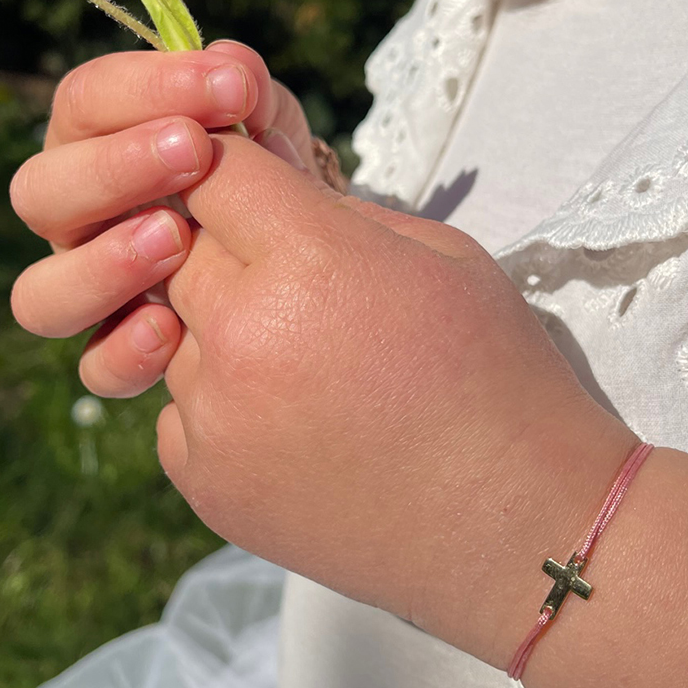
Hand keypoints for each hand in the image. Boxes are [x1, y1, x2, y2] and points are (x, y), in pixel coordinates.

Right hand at [9, 40, 315, 396]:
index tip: (229, 86)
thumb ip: (249, 95)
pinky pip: (96, 367)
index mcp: (101, 147)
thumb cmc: (270, 174)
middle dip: (114, 167)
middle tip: (193, 152)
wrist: (308, 261)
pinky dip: (125, 351)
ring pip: (39, 295)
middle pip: (38, 193)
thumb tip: (233, 61)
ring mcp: (93, 293)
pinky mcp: (122, 355)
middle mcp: (80, 221)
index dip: (146, 87)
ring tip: (174, 239)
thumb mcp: (269, 127)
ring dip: (102, 264)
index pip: (84, 104)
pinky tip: (173, 329)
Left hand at [154, 135, 636, 665]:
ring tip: (298, 355)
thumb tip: (273, 192)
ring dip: (216, 325)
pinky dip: (216, 399)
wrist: (516, 525)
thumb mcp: (438, 254)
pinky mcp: (204, 482)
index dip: (228, 162)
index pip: (213, 169)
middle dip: (218, 241)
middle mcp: (240, 336)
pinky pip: (177, 406)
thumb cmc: (496, 376)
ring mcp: (214, 417)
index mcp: (307, 261)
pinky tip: (287, 416)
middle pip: (175, 245)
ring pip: (171, 327)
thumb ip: (336, 212)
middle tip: (278, 266)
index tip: (245, 174)